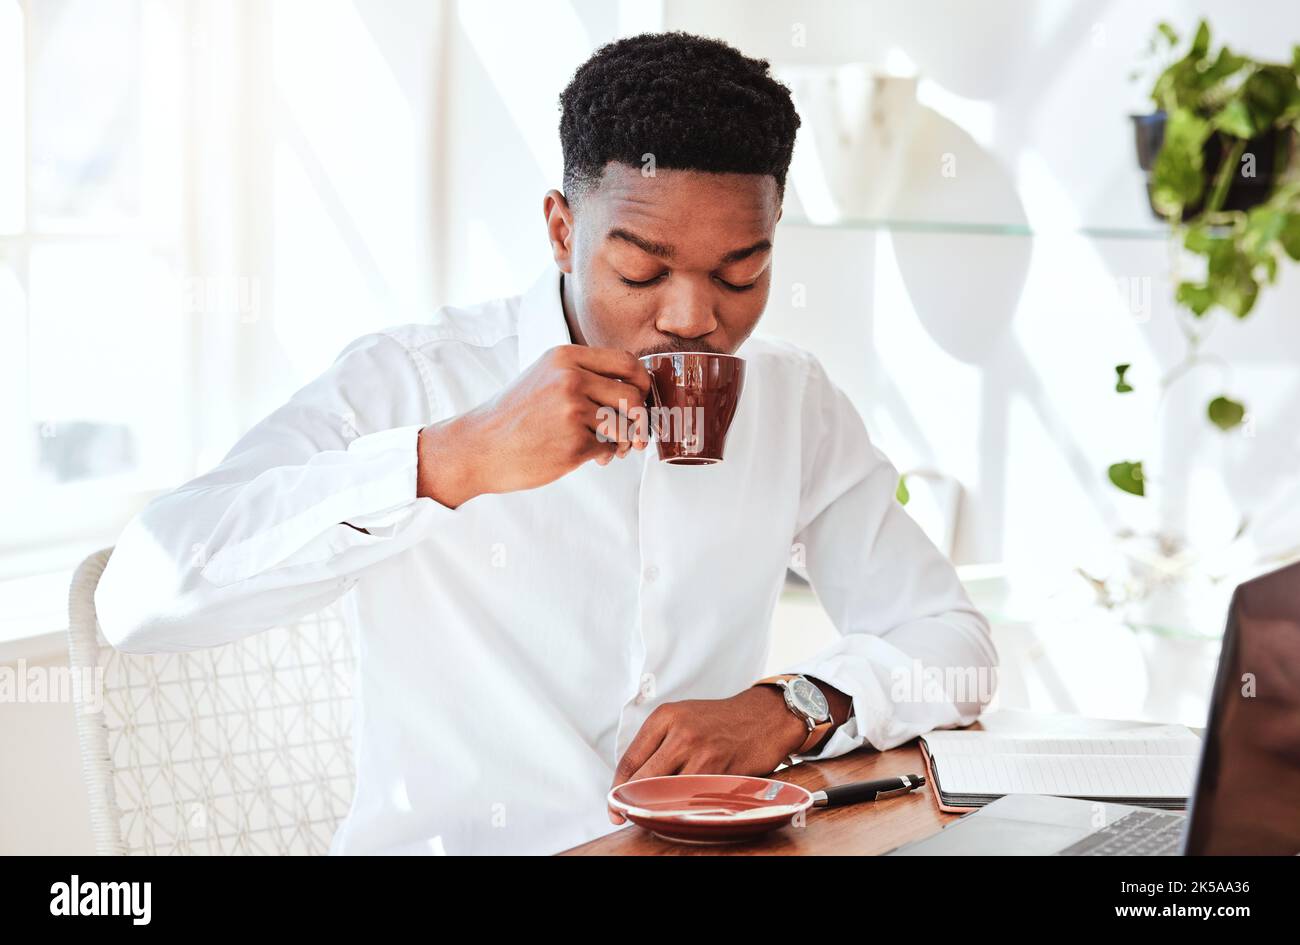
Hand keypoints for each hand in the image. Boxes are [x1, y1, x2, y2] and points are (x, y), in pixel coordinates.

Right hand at [416, 344, 652, 506]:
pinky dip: (606, 455)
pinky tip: (591, 457)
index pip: (627, 362)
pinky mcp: (573, 444)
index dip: (642, 383)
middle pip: (633, 396)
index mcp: (566, 358)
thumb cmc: (515, 416)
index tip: (640, 399)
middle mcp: (571, 379)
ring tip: (610, 447)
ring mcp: (572, 411)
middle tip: (631, 433)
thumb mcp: (544, 377)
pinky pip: (610, 448)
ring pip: (626, 425)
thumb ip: (583, 374)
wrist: (479, 446)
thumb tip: (635, 389)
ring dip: (625, 441)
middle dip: (638, 418)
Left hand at [607, 686, 808, 823]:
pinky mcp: (721, 772)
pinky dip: (685, 808)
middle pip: (644, 779)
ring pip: (667, 793)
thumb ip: (657, 742)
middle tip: (628, 815)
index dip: (617, 788)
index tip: (614, 804)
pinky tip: (683, 811)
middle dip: (633, 802)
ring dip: (659, 808)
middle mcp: (680, 733)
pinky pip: (694, 798)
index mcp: (665, 717)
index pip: (630, 759)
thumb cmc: (720, 720)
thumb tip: (631, 777)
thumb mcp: (682, 717)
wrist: (764, 717)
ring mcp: (702, 753)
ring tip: (656, 814)